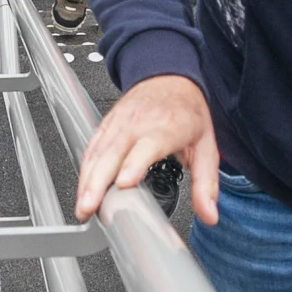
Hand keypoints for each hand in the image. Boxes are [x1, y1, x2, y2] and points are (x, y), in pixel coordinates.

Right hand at [73, 73, 217, 225]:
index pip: (146, 146)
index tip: (124, 183)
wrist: (169, 77)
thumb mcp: (206, 146)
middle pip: (113, 154)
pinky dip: (84, 168)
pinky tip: (82, 189)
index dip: (133, 164)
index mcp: (165, 128)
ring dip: (87, 180)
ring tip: (82, 207)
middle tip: (90, 208)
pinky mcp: (107, 125)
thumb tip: (209, 214)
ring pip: (97, 152)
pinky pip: (92, 147)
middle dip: (98, 181)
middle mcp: (138, 124)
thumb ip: (206, 183)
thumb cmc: (187, 112)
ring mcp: (119, 124)